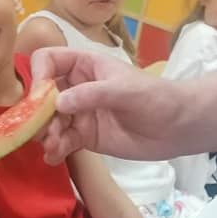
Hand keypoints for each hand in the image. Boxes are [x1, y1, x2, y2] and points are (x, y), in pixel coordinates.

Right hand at [32, 47, 187, 163]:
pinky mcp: (85, 137)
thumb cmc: (156, 98)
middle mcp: (77, 88)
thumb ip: (92, 94)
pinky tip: (54, 157)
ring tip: (53, 146)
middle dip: (38, 113)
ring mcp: (80, 113)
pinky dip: (54, 149)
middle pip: (42, 95)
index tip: (40, 97)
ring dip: (46, 134)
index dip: (39, 75)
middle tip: (43, 131)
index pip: (48, 60)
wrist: (178, 127)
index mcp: (85, 65)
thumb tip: (58, 103)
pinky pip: (62, 141)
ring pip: (49, 121)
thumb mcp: (125, 91)